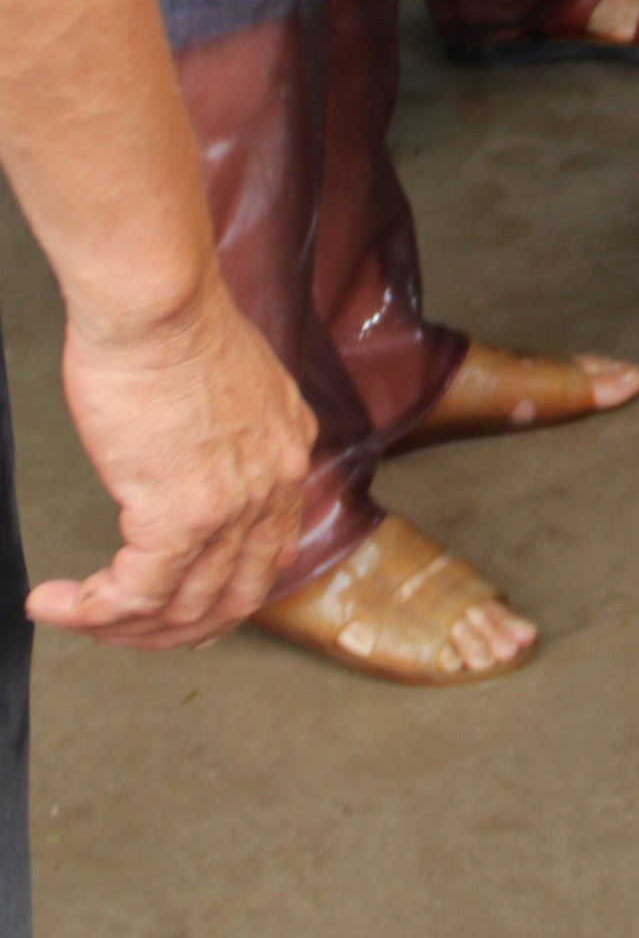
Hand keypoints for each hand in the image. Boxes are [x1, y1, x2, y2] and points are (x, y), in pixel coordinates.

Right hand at [36, 280, 308, 648]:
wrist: (159, 304)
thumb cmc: (176, 326)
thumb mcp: (230, 386)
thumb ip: (229, 435)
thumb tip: (197, 461)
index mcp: (288, 452)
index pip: (270, 556)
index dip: (220, 596)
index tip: (175, 608)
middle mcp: (273, 486)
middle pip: (235, 598)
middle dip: (174, 631)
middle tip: (121, 632)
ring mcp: (230, 507)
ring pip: (183, 608)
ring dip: (123, 628)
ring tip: (77, 619)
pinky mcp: (177, 514)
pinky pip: (135, 594)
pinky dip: (89, 612)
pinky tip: (52, 605)